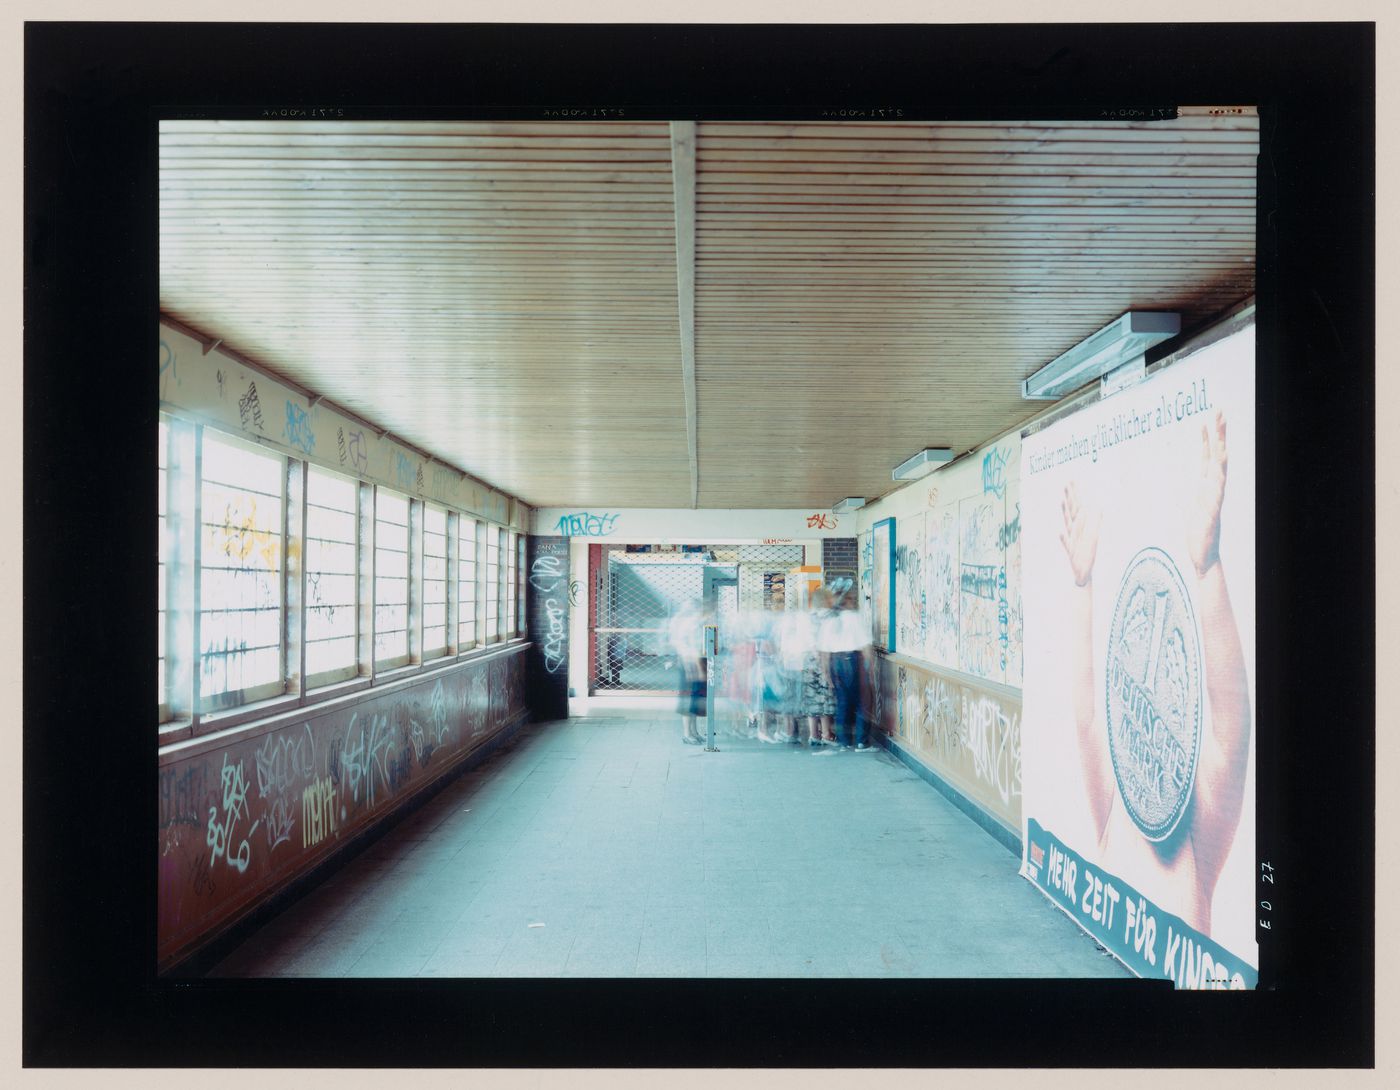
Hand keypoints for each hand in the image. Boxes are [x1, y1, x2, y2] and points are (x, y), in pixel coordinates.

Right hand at [1059, 481, 1100, 586]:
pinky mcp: (1071, 551)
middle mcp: (1074, 529)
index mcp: (1080, 525)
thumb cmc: (1087, 554)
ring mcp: (1072, 539)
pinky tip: (1060, 532)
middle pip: (1072, 510)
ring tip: (1062, 501)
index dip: (1075, 494)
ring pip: (1068, 522)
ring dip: (1065, 512)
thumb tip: (1099, 507)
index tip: (1072, 481)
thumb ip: (1095, 521)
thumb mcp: (1094, 536)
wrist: (1083, 572)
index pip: (1077, 506)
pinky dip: (1063, 538)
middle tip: (1067, 483)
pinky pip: (1066, 543)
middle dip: (1070, 497)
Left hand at [1187, 411, 1227, 575]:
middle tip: (1219, 413)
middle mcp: (1214, 490)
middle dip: (1218, 435)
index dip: (1207, 439)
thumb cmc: (1197, 532)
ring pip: (1220, 472)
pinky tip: (1220, 469)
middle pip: (1217, 457)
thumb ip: (1189, 490)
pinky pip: (1217, 494)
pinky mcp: (1213, 513)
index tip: (1207, 420)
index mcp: (1206, 487)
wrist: (1203, 556)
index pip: (1208, 457)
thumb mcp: (1189, 505)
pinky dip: (1218, 481)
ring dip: (1221, 454)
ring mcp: (1215, 500)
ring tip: (1221, 437)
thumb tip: (1182, 478)